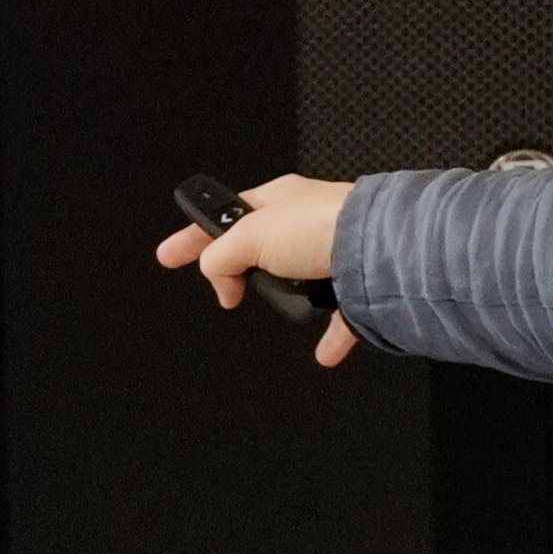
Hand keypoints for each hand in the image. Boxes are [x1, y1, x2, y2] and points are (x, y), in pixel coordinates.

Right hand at [151, 172, 362, 366]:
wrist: (383, 246)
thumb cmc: (322, 226)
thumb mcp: (249, 236)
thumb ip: (220, 256)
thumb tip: (221, 278)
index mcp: (277, 201)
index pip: (225, 218)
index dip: (194, 237)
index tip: (170, 255)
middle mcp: (307, 222)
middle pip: (261, 249)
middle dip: (245, 270)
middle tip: (229, 292)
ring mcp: (334, 252)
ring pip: (300, 279)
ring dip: (288, 295)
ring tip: (283, 301)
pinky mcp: (358, 284)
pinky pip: (340, 315)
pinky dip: (332, 335)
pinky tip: (324, 352)